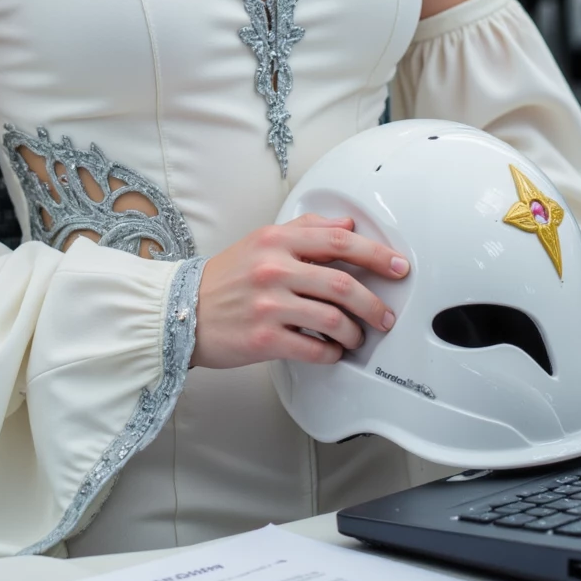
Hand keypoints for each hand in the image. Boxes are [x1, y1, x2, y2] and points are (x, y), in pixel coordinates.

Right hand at [192, 215, 408, 369]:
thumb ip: (305, 229)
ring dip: (354, 333)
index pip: (338, 240)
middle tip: (385, 314)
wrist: (182, 310)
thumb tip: (348, 225)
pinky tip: (332, 353)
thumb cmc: (226, 278)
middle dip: (374, 302)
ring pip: (333, 320)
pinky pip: (313, 350)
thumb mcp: (261, 241)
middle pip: (343, 283)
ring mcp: (269, 304)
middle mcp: (273, 269)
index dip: (375, 254)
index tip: (397, 266)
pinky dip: (331, 354)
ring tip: (356, 337)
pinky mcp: (264, 338)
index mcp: (276, 240)